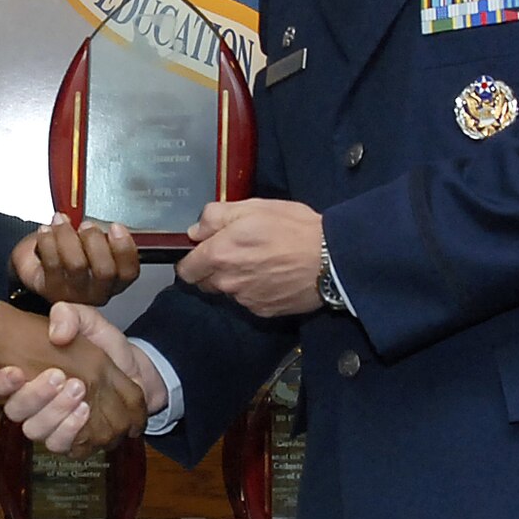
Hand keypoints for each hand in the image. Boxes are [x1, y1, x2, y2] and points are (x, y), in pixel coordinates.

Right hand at [0, 303, 167, 454]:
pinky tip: (85, 412)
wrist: (136, 371)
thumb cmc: (103, 346)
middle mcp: (31, 404)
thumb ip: (69, 316)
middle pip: (15, 411)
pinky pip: (61, 446)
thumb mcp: (87, 321)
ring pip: (36, 431)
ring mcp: (49, 425)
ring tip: (78, 391)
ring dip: (54, 413)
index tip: (16, 371)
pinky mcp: (71, 442)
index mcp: (25, 374)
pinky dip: (71, 431)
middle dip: (35, 396)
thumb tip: (57, 333)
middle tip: (60, 376)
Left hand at [11, 215, 140, 305]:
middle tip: (85, 225)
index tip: (116, 227)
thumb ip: (101, 234)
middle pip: (104, 271)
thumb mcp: (91, 241)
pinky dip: (47, 241)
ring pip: (76, 265)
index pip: (129, 271)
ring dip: (67, 236)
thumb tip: (99, 219)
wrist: (37, 263)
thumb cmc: (69, 251)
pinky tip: (45, 231)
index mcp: (113, 279)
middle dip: (94, 240)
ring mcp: (72, 293)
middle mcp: (95, 291)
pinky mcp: (49, 289)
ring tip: (61, 221)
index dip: (124, 249)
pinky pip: (51, 263)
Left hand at [176, 199, 323, 316]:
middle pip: (205, 283)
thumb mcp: (253, 207)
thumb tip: (194, 232)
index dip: (192, 260)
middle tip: (236, 253)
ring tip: (261, 263)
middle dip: (213, 270)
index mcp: (219, 254)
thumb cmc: (293, 228)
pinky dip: (255, 291)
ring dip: (236, 281)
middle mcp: (227, 282)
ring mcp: (246, 300)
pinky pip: (249, 302)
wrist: (332, 259)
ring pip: (228, 293)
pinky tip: (273, 277)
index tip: (204, 251)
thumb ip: (216, 217)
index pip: (186, 270)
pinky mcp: (264, 311)